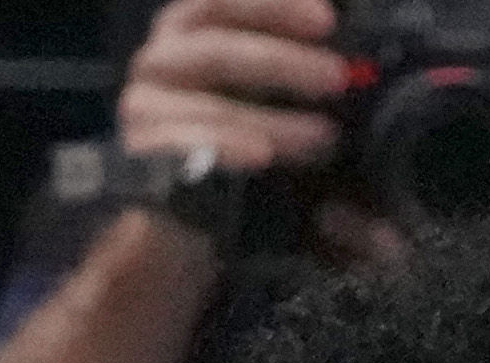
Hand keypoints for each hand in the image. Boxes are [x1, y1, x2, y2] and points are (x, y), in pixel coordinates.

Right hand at [120, 0, 350, 174]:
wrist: (185, 214)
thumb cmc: (234, 139)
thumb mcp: (264, 94)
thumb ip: (293, 67)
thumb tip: (352, 61)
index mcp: (188, 30)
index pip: (224, 3)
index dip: (275, 7)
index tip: (327, 22)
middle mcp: (159, 59)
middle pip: (217, 49)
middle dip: (282, 62)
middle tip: (336, 78)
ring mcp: (142, 108)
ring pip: (209, 105)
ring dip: (272, 120)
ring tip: (321, 136)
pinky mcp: (138, 156)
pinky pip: (185, 149)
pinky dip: (227, 148)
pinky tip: (262, 156)